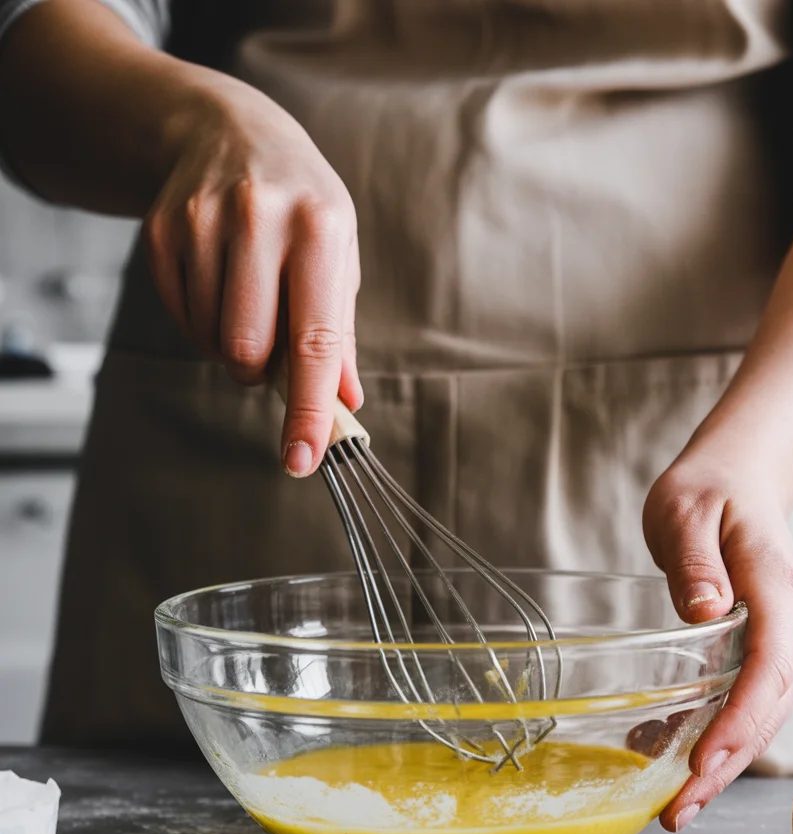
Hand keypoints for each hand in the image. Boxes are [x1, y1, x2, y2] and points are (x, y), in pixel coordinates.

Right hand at [143, 75, 361, 475]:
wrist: (228, 131)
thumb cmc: (301, 207)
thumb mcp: (337, 256)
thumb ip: (340, 333)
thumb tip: (345, 404)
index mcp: (319, 229)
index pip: (314, 342)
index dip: (308, 410)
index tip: (302, 460)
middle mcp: (259, 219)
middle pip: (248, 349)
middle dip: (259, 371)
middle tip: (269, 347)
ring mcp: (202, 221)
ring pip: (211, 339)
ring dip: (231, 347)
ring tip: (247, 305)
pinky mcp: (161, 231)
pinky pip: (181, 317)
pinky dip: (202, 324)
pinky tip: (217, 288)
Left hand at [642, 457, 792, 832]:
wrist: (738, 482)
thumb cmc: (708, 495)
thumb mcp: (686, 512)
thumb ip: (694, 562)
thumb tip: (707, 612)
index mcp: (784, 592)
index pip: (768, 669)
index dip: (737, 723)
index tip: (702, 764)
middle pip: (767, 710)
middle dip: (722, 766)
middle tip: (675, 813)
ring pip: (763, 719)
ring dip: (720, 764)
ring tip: (674, 806)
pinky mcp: (778, 656)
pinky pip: (751, 705)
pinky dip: (717, 736)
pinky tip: (671, 756)